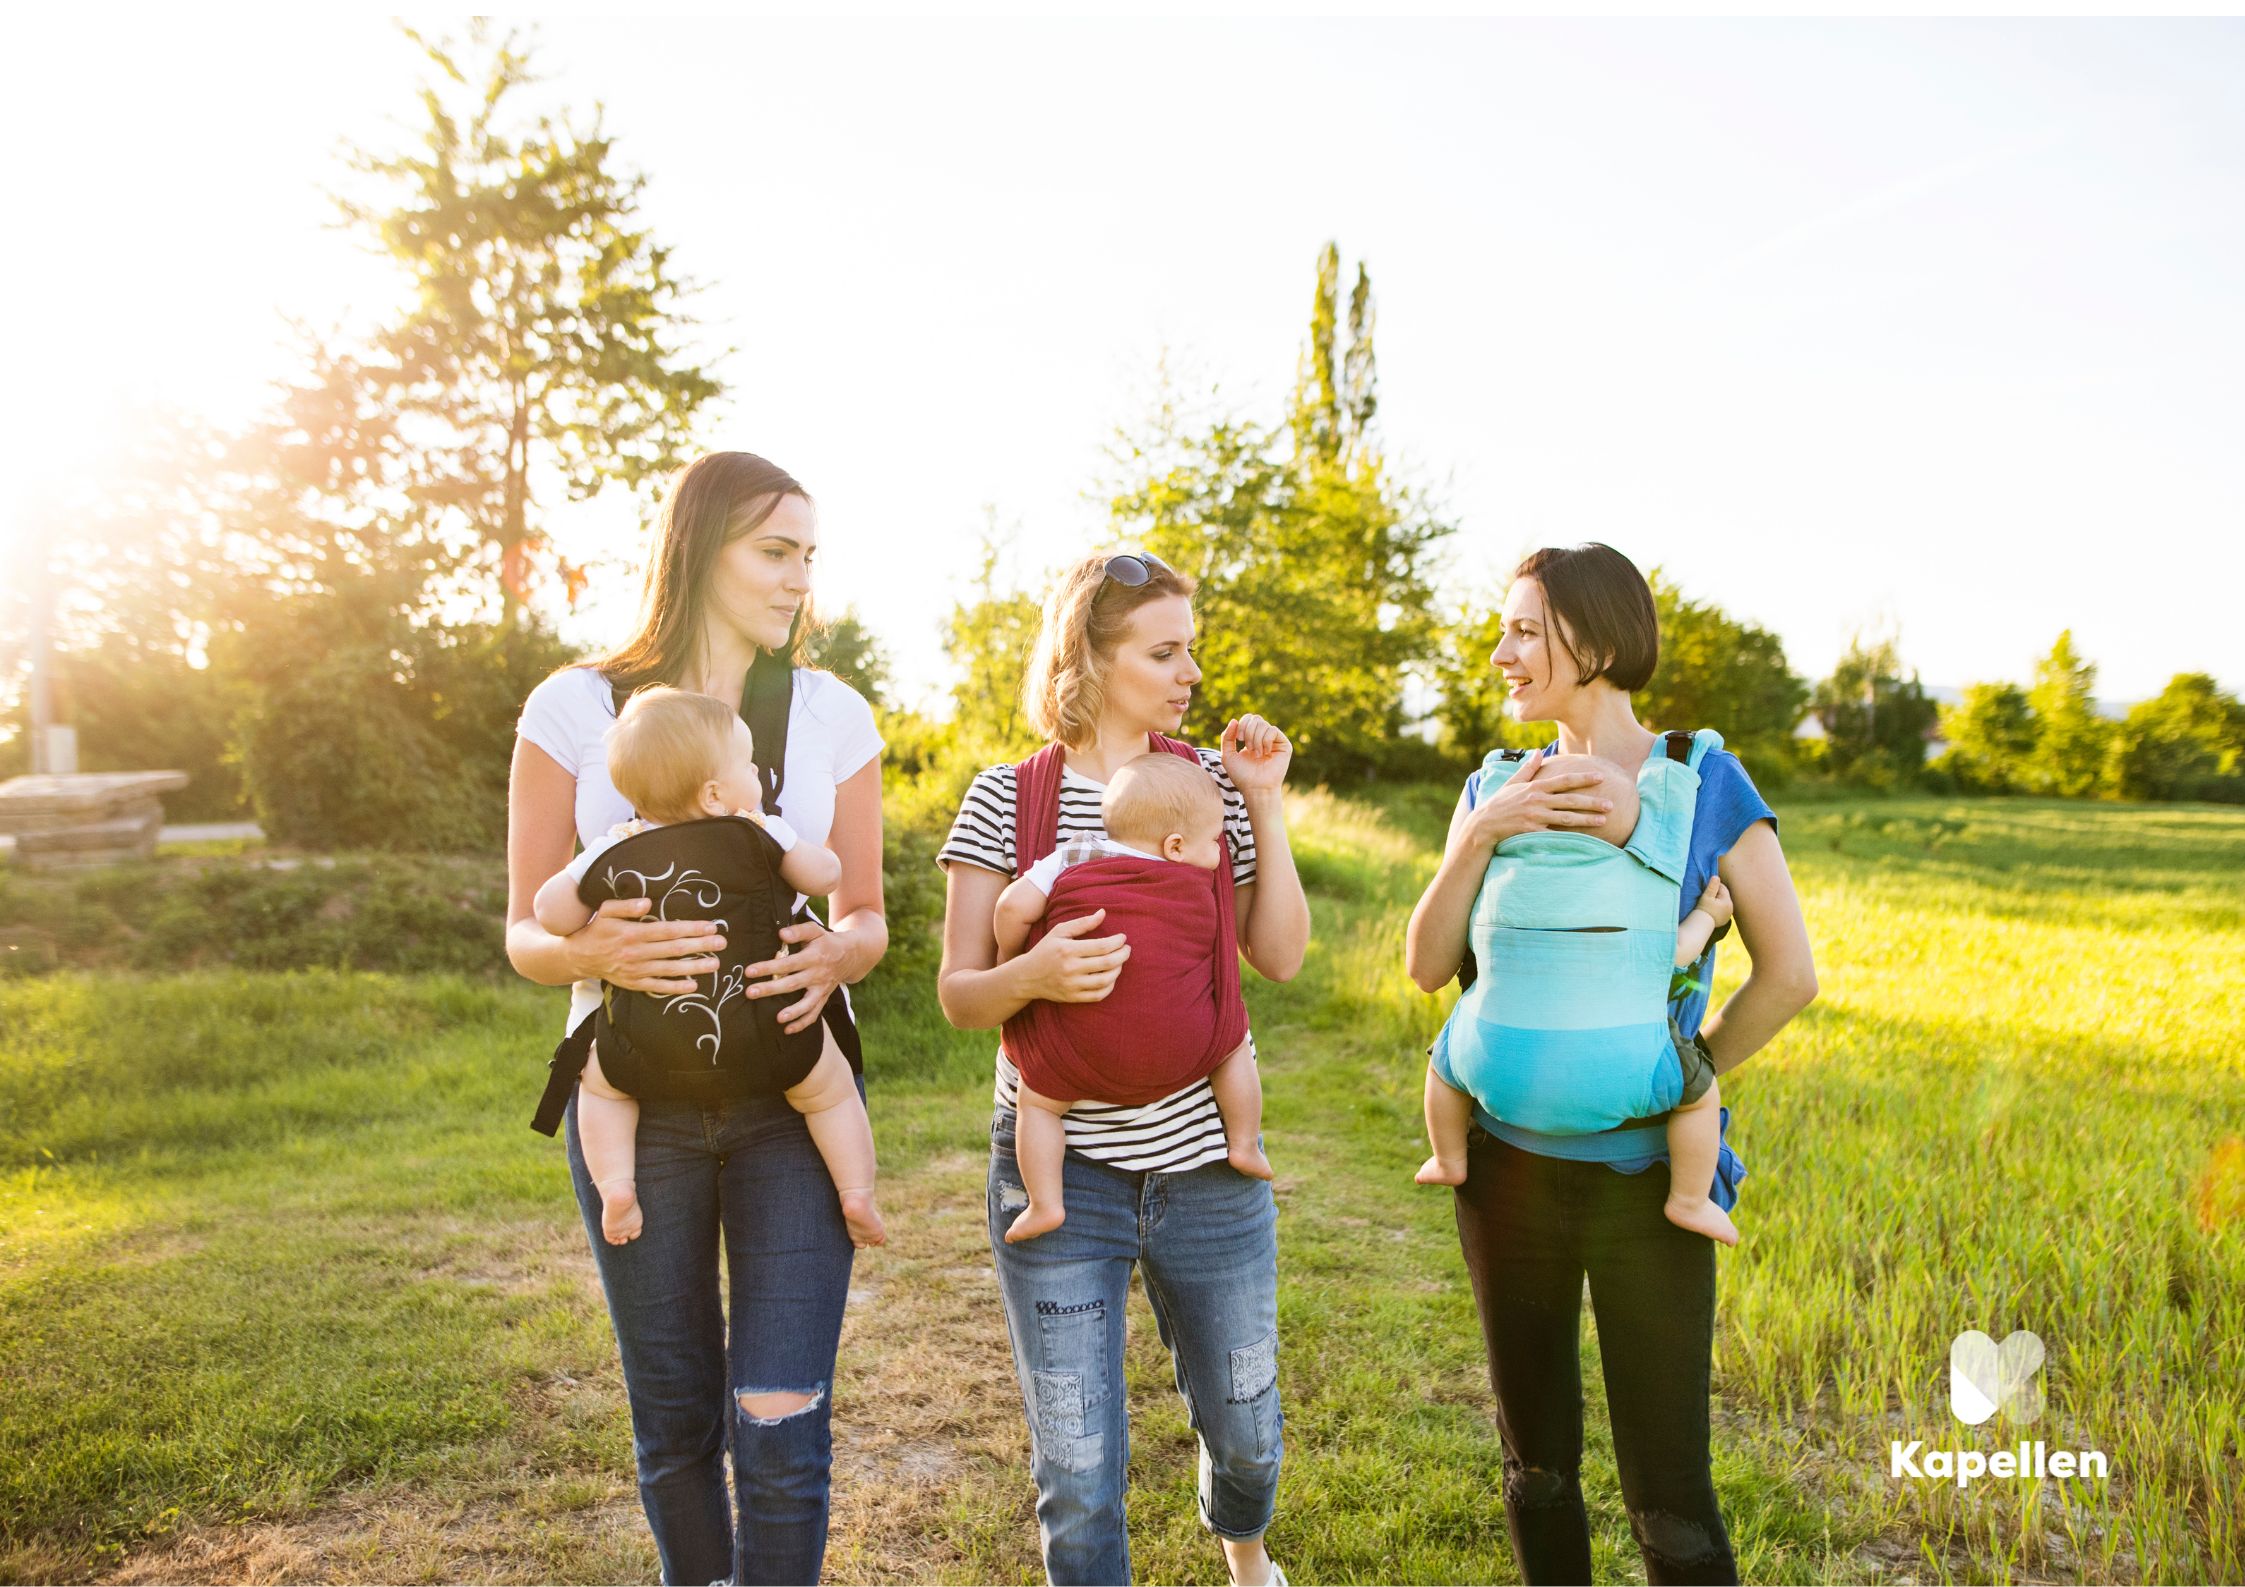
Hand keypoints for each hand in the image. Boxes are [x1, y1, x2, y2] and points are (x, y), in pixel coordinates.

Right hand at [571, 897, 726, 996]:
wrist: (580, 956)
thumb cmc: (598, 928)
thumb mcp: (606, 911)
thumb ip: (626, 905)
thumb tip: (647, 901)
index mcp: (632, 933)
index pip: (668, 931)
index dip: (691, 929)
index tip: (711, 926)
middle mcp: (636, 953)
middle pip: (674, 949)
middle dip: (700, 946)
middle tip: (722, 943)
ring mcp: (636, 970)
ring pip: (670, 969)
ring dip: (694, 967)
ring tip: (715, 964)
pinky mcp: (634, 983)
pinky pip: (658, 987)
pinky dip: (675, 987)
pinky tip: (693, 986)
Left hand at [744, 918, 852, 1034]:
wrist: (851, 955)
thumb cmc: (826, 941)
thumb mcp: (815, 930)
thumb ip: (798, 931)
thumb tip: (781, 934)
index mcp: (814, 957)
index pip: (788, 963)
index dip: (769, 967)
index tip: (749, 971)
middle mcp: (818, 974)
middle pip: (792, 984)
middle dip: (771, 989)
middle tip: (750, 993)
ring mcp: (821, 989)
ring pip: (807, 1003)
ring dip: (793, 1012)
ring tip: (778, 1018)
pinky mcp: (823, 998)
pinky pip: (814, 1013)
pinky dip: (803, 1023)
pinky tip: (787, 1030)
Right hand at [1013, 909, 1130, 1003]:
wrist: (1027, 976)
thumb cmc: (1045, 950)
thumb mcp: (1059, 931)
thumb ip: (1082, 923)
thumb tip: (1103, 913)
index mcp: (1068, 950)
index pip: (1102, 946)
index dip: (1117, 942)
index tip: (1123, 938)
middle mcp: (1070, 969)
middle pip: (1107, 963)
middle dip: (1123, 955)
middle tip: (1127, 949)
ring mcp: (1072, 985)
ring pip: (1105, 980)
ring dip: (1118, 970)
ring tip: (1120, 962)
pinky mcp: (1073, 997)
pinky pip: (1098, 995)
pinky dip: (1110, 987)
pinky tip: (1111, 977)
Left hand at [1221, 714, 1291, 793]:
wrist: (1255, 788)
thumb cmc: (1242, 775)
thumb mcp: (1228, 755)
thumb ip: (1227, 737)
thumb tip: (1234, 720)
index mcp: (1251, 738)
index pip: (1248, 719)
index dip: (1242, 724)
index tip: (1238, 739)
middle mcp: (1263, 737)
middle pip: (1256, 718)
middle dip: (1248, 731)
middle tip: (1248, 747)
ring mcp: (1274, 741)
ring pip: (1264, 724)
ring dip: (1256, 739)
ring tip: (1256, 754)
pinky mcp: (1284, 745)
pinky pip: (1273, 730)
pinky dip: (1265, 741)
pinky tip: (1265, 753)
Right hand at [1458, 752, 1611, 855]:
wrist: (1483, 825)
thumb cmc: (1499, 803)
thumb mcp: (1512, 783)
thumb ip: (1528, 768)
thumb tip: (1539, 751)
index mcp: (1535, 787)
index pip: (1564, 781)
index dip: (1583, 778)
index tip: (1600, 777)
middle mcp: (1537, 800)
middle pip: (1570, 800)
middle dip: (1592, 801)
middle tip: (1611, 803)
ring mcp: (1535, 816)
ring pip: (1566, 817)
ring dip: (1587, 819)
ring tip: (1604, 820)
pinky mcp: (1532, 831)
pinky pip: (1555, 834)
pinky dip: (1570, 836)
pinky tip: (1585, 838)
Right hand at [1693, 876, 1732, 927]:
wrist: (1702, 924)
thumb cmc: (1704, 909)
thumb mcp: (1707, 896)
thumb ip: (1712, 886)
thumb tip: (1716, 876)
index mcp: (1727, 901)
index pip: (1723, 888)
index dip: (1714, 886)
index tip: (1707, 889)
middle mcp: (1731, 907)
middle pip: (1724, 895)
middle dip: (1717, 894)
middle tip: (1707, 896)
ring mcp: (1729, 914)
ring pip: (1723, 902)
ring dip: (1718, 901)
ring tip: (1709, 903)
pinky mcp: (1725, 919)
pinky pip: (1722, 910)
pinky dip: (1718, 908)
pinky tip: (1712, 910)